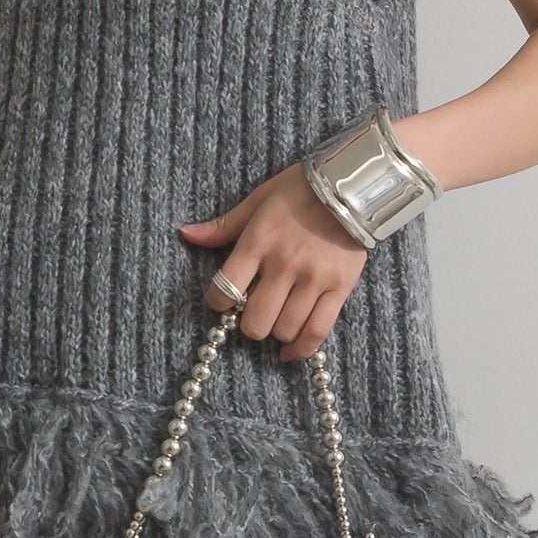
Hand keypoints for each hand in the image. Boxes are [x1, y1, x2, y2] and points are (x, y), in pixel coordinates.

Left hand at [178, 161, 368, 362]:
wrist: (351, 187)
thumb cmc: (300, 191)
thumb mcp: (257, 201)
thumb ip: (223, 226)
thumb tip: (186, 234)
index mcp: (258, 242)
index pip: (225, 289)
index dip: (217, 302)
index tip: (222, 300)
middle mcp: (284, 264)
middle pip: (256, 321)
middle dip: (250, 325)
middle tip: (254, 314)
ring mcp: (313, 278)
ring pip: (285, 329)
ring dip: (276, 332)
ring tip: (277, 321)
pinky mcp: (339, 287)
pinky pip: (318, 330)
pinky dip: (302, 348)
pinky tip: (292, 351)